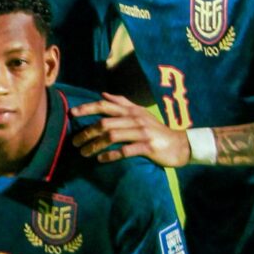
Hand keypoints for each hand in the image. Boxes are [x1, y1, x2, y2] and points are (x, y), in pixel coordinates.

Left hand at [70, 92, 188, 166]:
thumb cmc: (156, 130)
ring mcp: (142, 133)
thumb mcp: (140, 113)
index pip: (106, 105)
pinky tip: (101, 159)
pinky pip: (125, 150)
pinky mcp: (148, 147)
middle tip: (75, 142)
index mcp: (132, 111)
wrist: (180, 145)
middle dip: (87, 132)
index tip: (72, 114)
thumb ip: (123, 103)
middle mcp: (135, 119)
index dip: (87, 108)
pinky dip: (110, 155)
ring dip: (94, 145)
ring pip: (112, 136)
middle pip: (105, 123)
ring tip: (84, 153)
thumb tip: (103, 94)